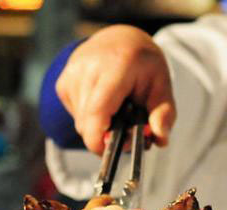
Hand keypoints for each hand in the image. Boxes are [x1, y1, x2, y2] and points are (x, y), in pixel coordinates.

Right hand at [55, 25, 175, 153]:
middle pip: (87, 123)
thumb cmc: (142, 64)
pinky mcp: (62, 83)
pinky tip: (102, 103)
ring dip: (98, 127)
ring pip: (80, 123)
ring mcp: (71, 74)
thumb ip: (164, 113)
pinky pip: (74, 116)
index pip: (97, 111)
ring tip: (116, 113)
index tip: (109, 152)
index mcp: (116, 64)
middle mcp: (88, 66)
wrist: (119, 39)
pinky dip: (88, 118)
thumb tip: (161, 139)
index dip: (99, 139)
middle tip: (126, 132)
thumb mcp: (162, 84)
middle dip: (105, 136)